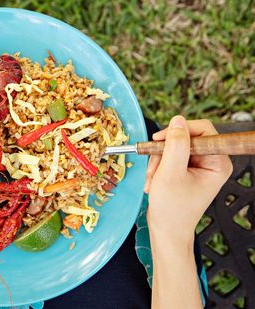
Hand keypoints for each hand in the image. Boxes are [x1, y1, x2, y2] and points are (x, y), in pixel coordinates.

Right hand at [144, 116, 232, 242]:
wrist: (166, 230)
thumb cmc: (172, 209)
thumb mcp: (170, 173)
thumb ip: (175, 144)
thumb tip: (177, 121)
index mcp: (218, 162)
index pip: (202, 130)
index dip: (179, 131)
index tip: (160, 139)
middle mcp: (212, 161)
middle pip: (184, 138)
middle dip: (164, 153)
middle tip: (154, 168)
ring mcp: (199, 166)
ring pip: (173, 147)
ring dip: (158, 162)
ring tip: (153, 180)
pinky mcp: (187, 170)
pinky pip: (169, 157)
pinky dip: (158, 167)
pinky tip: (154, 182)